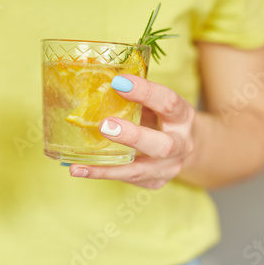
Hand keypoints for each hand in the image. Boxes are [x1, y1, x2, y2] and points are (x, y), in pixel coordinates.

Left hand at [67, 75, 194, 188]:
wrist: (184, 146)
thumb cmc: (162, 116)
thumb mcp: (156, 102)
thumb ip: (136, 97)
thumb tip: (99, 84)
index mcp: (182, 117)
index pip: (168, 103)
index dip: (145, 92)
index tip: (118, 82)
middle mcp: (181, 145)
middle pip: (162, 146)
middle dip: (133, 136)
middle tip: (104, 125)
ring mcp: (169, 168)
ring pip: (140, 171)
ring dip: (108, 166)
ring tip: (79, 164)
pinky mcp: (154, 182)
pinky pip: (126, 178)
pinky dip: (102, 173)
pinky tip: (80, 169)